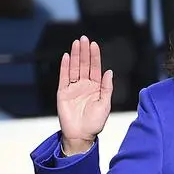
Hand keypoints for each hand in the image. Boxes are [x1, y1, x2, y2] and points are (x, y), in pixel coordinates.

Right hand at [57, 36, 112, 154]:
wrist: (81, 134)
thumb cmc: (95, 122)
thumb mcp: (105, 104)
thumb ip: (106, 87)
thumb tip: (109, 71)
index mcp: (96, 87)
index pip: (95, 68)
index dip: (95, 56)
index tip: (94, 45)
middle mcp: (84, 85)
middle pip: (84, 65)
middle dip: (84, 52)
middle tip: (84, 38)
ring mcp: (73, 88)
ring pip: (74, 68)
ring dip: (74, 56)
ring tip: (76, 43)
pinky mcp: (63, 93)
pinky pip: (63, 77)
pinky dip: (64, 67)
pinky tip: (65, 56)